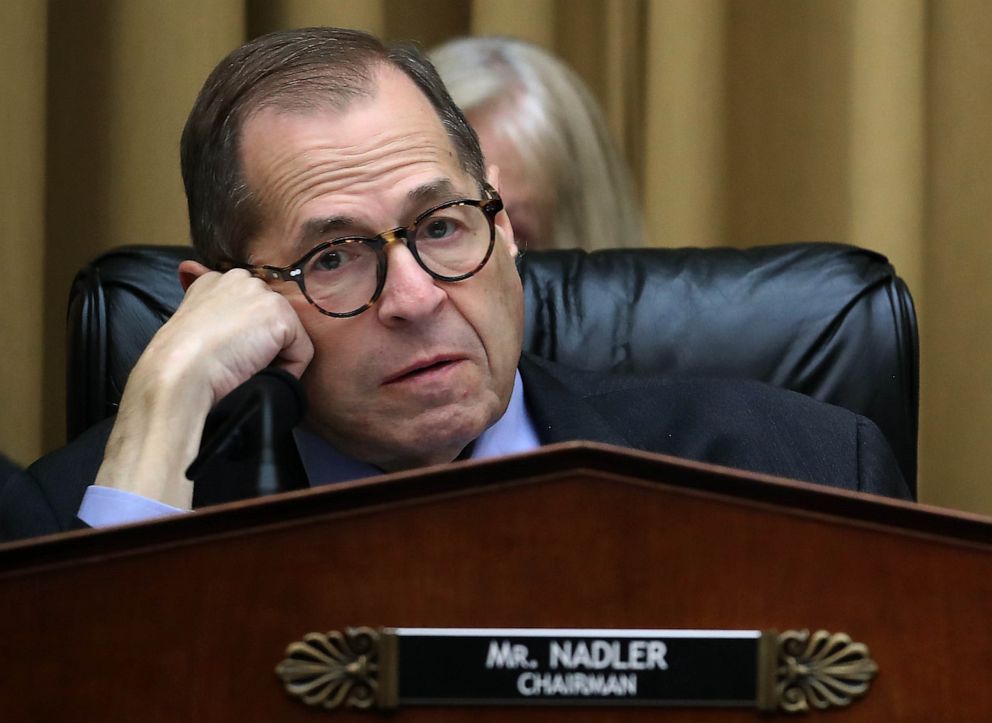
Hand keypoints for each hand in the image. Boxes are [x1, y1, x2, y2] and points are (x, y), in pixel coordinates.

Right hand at [94, 261, 313, 507]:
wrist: (179, 373)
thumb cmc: (179, 361)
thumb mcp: (189, 326)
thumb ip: (203, 306)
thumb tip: (192, 278)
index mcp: (214, 281)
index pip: (248, 306)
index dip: (244, 335)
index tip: (227, 353)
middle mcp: (240, 279)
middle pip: (271, 320)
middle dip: (262, 344)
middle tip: (236, 363)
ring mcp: (263, 295)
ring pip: (288, 336)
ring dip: (273, 358)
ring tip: (243, 368)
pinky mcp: (281, 317)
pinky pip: (301, 352)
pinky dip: (288, 371)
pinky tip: (258, 372)